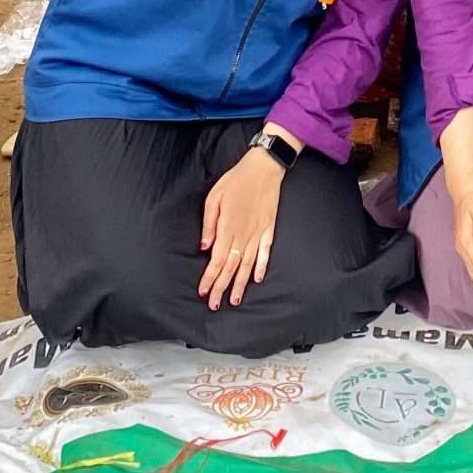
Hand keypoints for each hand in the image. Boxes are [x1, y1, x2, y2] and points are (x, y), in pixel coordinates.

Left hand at [197, 146, 284, 308]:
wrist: (263, 168)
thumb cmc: (235, 181)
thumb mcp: (214, 197)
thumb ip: (209, 224)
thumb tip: (205, 247)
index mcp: (228, 227)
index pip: (217, 260)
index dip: (210, 278)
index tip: (203, 292)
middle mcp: (244, 234)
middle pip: (231, 267)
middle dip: (222, 287)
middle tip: (214, 304)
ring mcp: (258, 233)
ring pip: (248, 264)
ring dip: (240, 283)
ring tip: (235, 299)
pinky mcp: (269, 229)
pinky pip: (265, 252)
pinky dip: (261, 266)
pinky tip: (256, 279)